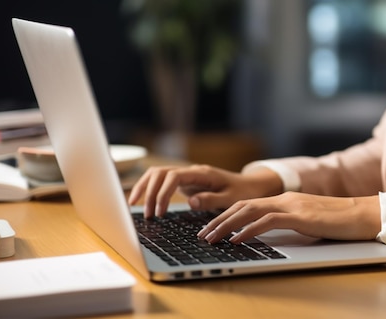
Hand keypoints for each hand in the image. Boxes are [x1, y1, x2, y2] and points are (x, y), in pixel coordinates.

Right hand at [128, 165, 283, 217]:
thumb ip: (212, 200)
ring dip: (145, 188)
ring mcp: (186, 176)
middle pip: (160, 172)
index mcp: (202, 173)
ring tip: (135, 206)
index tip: (160, 212)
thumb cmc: (242, 192)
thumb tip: (190, 201)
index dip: (163, 193)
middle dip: (148, 191)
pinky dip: (150, 189)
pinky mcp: (184, 182)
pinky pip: (161, 181)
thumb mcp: (231, 199)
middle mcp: (191, 171)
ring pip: (157, 174)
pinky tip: (143, 202)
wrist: (249, 186)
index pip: (174, 176)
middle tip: (146, 214)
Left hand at [197, 192, 380, 243]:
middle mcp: (285, 199)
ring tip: (210, 237)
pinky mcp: (300, 216)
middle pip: (242, 206)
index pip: (248, 205)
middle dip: (218, 220)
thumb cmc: (340, 222)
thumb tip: (269, 234)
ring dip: (226, 225)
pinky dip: (248, 230)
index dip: (226, 215)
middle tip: (202, 234)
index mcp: (285, 200)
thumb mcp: (308, 222)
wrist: (364, 214)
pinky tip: (236, 239)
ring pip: (250, 211)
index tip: (211, 228)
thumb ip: (289, 224)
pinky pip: (268, 221)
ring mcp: (292, 206)